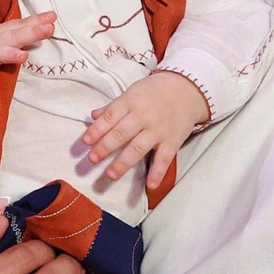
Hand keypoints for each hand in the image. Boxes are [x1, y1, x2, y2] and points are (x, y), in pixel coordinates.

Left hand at [82, 71, 210, 188]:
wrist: (187, 88)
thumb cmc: (155, 91)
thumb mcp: (133, 92)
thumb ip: (113, 106)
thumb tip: (94, 115)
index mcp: (131, 102)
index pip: (111, 117)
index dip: (97, 130)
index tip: (86, 142)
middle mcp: (143, 116)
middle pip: (121, 133)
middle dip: (105, 147)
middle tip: (92, 159)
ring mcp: (158, 130)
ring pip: (138, 148)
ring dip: (123, 163)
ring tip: (110, 175)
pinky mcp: (172, 141)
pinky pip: (165, 158)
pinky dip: (158, 172)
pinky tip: (150, 185)